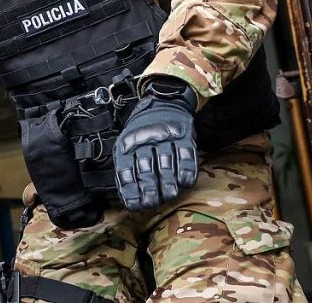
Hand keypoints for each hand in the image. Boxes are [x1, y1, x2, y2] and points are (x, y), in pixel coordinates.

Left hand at [114, 76, 197, 210]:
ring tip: (169, 195)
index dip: (130, 190)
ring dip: (168, 182)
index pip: (125, 170)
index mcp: (126, 145)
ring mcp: (164, 137)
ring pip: (165, 163)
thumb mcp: (127, 146)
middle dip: (149, 189)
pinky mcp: (183, 135)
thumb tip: (129, 200)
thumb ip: (127, 170)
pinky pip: (185, 155)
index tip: (136, 206)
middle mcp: (143, 140)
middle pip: (145, 168)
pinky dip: (186, 170)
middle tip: (153, 203)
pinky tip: (185, 182)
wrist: (163, 106)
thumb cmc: (142, 135)